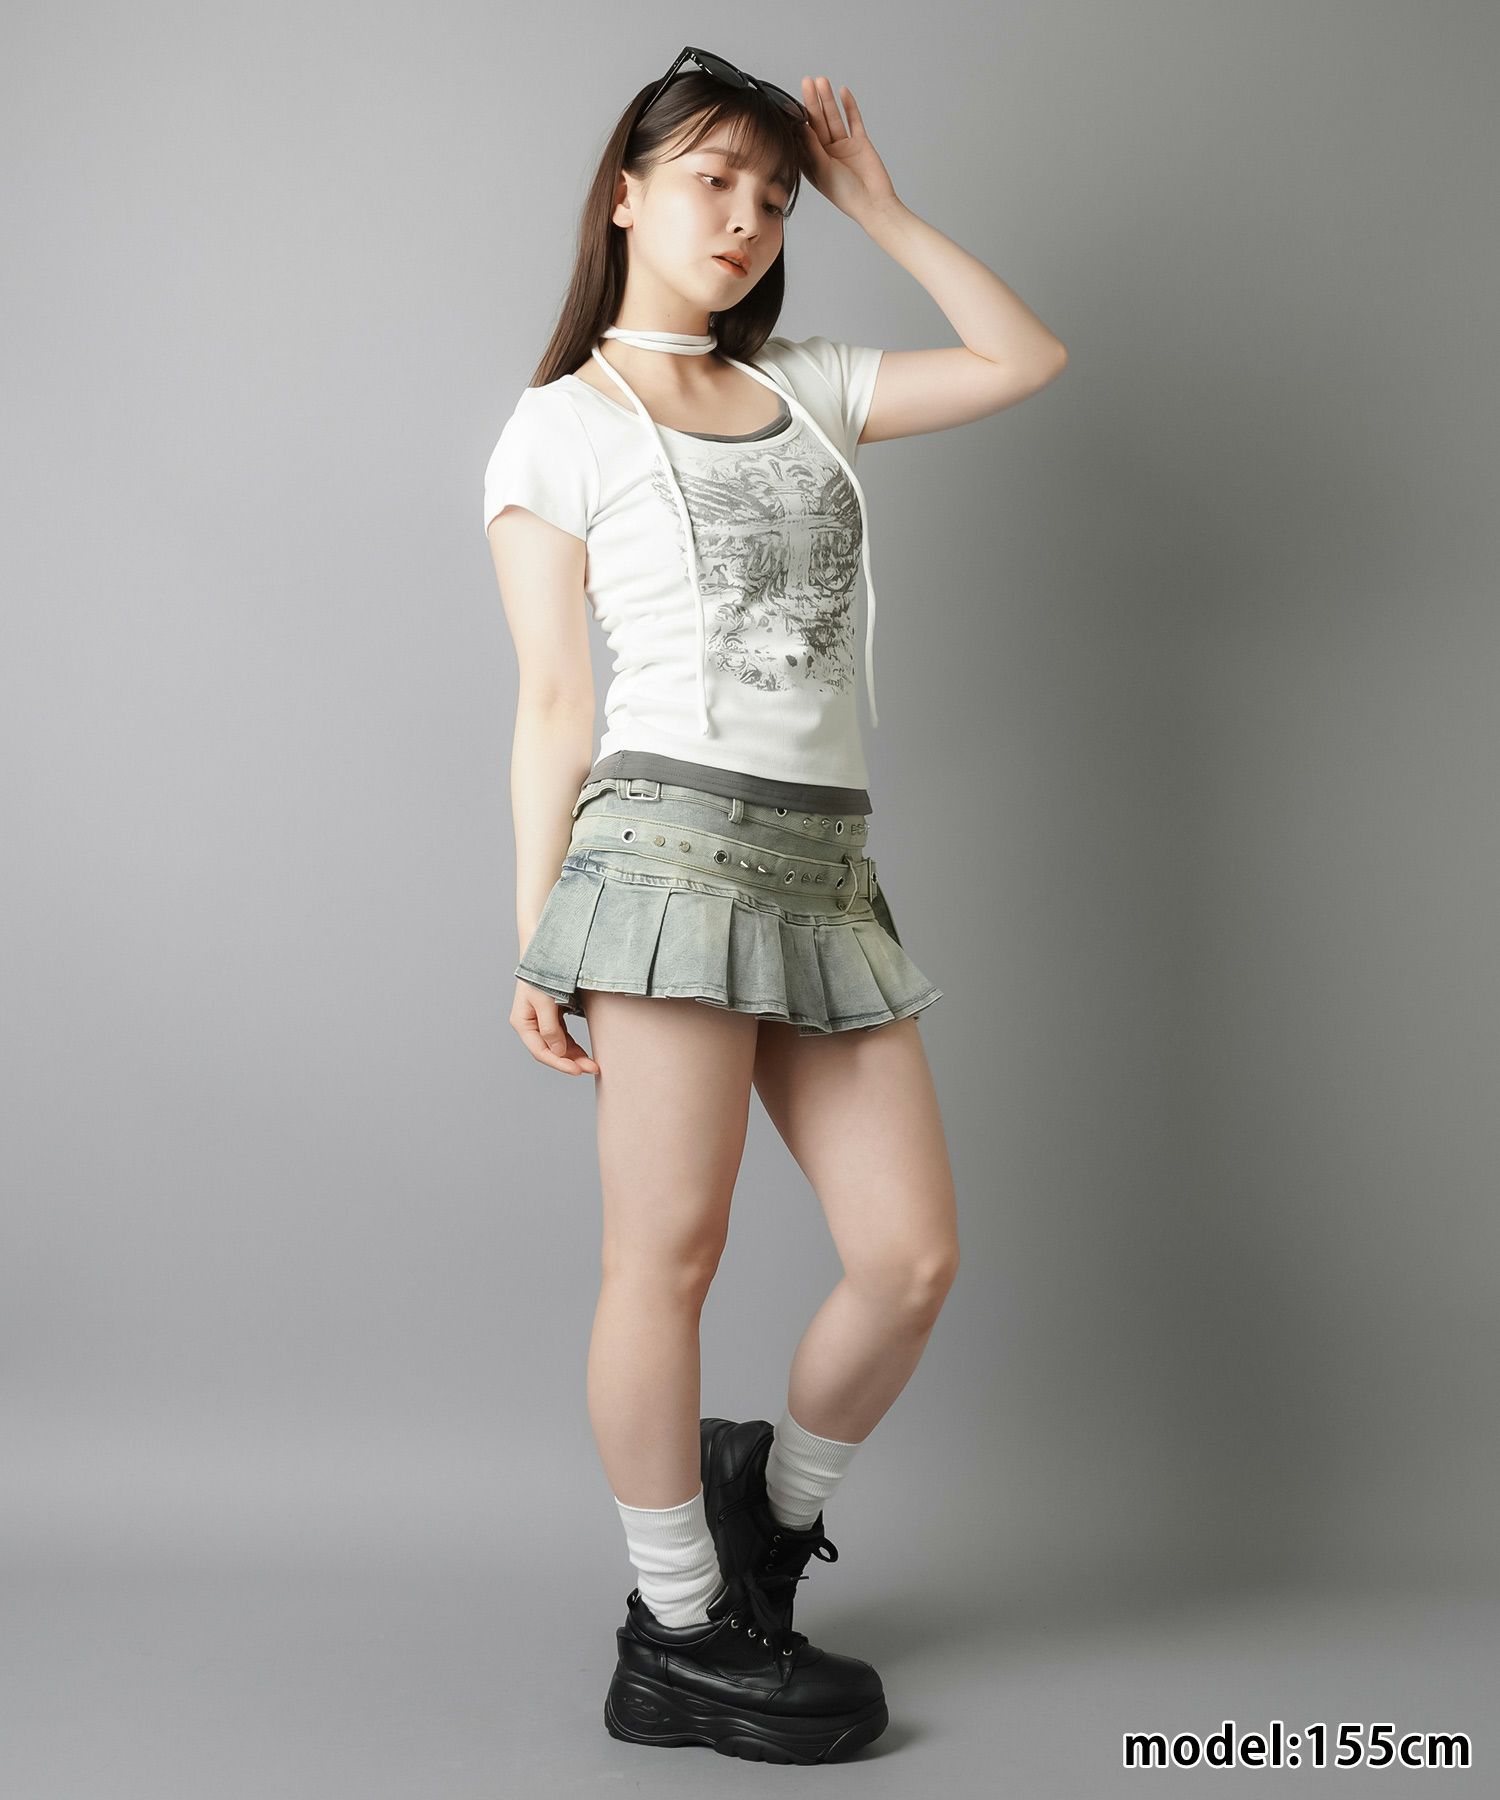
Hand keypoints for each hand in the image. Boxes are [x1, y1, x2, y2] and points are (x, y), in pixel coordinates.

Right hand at [511, 980, 599, 1074]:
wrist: (548, 951)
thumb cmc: (542, 972)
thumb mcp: (545, 1000)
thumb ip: (550, 1028)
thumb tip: (558, 1052)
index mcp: (523, 1023)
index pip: (541, 1051)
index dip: (559, 1063)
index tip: (577, 1070)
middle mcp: (530, 1025)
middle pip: (551, 1051)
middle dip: (571, 1062)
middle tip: (593, 1068)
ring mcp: (542, 1021)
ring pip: (558, 1046)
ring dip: (574, 1055)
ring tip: (592, 1064)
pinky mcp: (553, 1015)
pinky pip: (564, 1036)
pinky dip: (574, 1045)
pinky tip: (584, 1052)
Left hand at [797, 76, 899, 221]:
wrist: (874, 203)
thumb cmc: (846, 194)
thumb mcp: (823, 170)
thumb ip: (812, 148)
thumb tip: (801, 126)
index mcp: (813, 163)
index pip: (803, 136)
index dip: (797, 119)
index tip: (789, 102)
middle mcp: (826, 153)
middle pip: (817, 123)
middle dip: (812, 103)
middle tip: (806, 82)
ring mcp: (843, 147)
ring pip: (834, 119)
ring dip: (828, 101)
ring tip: (822, 81)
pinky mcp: (860, 143)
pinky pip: (854, 121)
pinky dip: (849, 107)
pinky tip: (843, 92)